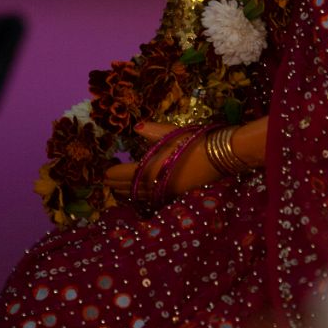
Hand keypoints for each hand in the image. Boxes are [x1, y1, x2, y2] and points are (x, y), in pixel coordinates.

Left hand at [104, 116, 268, 204]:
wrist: (223, 155)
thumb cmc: (197, 141)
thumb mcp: (173, 133)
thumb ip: (152, 131)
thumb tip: (135, 127)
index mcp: (152, 168)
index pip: (125, 174)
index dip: (112, 174)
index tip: (104, 172)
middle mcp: (156, 184)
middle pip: (130, 188)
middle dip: (117, 185)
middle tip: (107, 181)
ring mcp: (167, 192)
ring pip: (140, 196)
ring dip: (127, 193)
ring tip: (118, 191)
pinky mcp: (177, 196)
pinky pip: (152, 199)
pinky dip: (142, 198)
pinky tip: (141, 195)